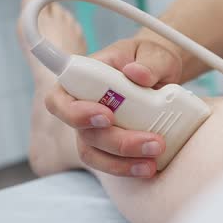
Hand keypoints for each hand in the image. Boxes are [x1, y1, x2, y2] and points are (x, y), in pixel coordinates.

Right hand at [44, 39, 182, 177]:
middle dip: (119, 142)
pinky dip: (130, 168)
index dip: (76, 113)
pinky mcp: (111, 146)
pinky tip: (150, 167)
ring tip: (152, 162)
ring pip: (95, 154)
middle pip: (85, 134)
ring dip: (123, 163)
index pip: (60, 98)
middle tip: (153, 142)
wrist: (162, 74)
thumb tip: (137, 74)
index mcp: (84, 78)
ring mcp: (95, 129)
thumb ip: (149, 63)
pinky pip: (112, 164)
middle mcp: (84, 107)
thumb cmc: (150, 59)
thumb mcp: (155, 54)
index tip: (107, 116)